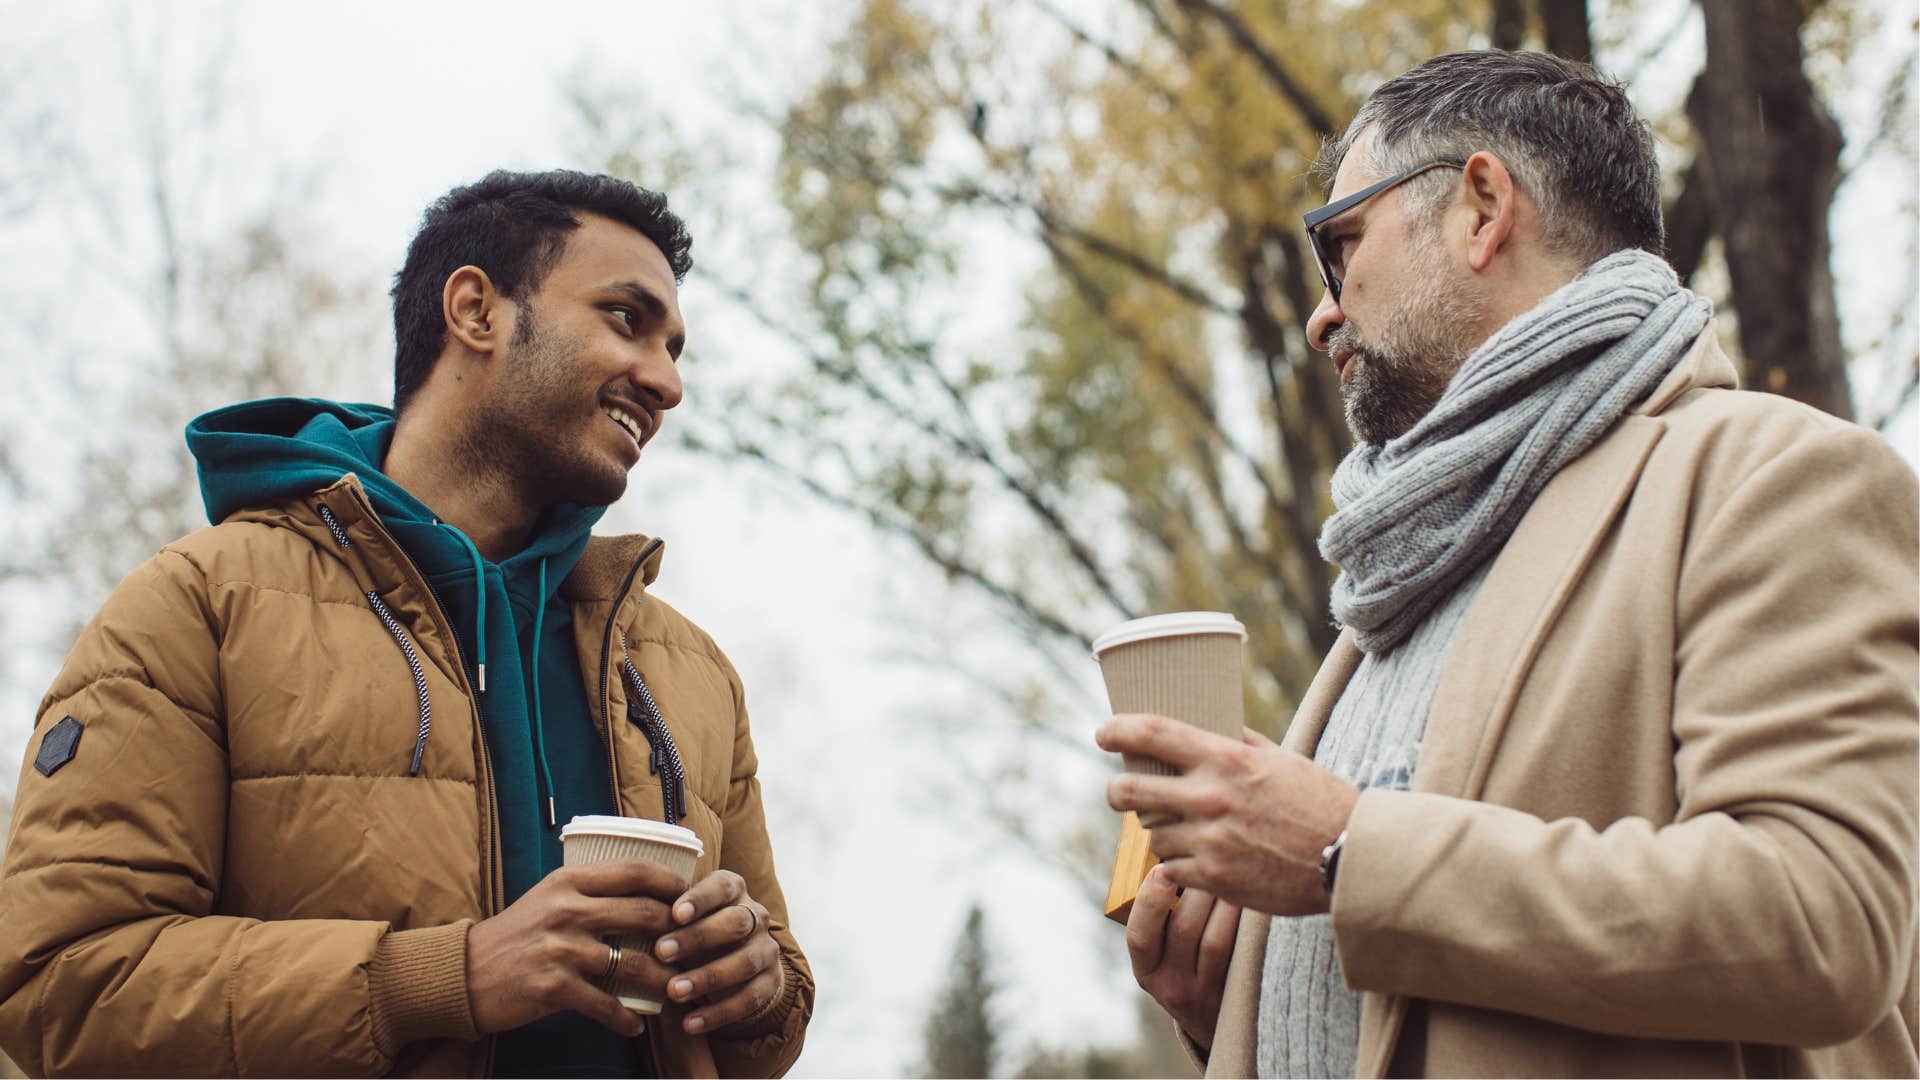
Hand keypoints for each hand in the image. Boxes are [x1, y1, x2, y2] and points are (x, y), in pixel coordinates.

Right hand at [465, 860, 686, 1036]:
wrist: (463, 974)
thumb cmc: (515, 935)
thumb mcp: (548, 897)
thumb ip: (589, 892)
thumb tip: (643, 891)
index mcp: (569, 881)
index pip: (635, 870)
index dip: (671, 883)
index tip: (692, 899)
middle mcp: (567, 909)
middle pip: (645, 913)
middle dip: (679, 934)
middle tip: (695, 949)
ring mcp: (561, 949)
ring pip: (634, 963)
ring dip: (663, 980)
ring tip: (678, 990)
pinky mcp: (554, 988)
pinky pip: (606, 1005)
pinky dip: (626, 1019)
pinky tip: (636, 1025)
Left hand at [652, 869, 782, 1034]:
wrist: (734, 968)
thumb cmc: (693, 935)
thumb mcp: (681, 921)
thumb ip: (663, 917)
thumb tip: (625, 920)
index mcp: (733, 891)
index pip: (722, 886)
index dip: (701, 898)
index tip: (675, 913)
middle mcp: (755, 916)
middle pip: (736, 922)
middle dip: (698, 937)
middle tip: (662, 952)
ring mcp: (766, 950)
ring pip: (745, 961)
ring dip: (708, 977)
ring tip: (674, 992)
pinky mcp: (771, 983)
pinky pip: (750, 999)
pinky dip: (719, 1013)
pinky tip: (690, 1023)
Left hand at [1097, 713, 1359, 916]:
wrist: (1349, 858)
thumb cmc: (1320, 801)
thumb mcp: (1280, 759)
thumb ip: (1238, 743)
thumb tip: (1210, 726)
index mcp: (1225, 759)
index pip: (1153, 733)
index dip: (1118, 730)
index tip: (1103, 732)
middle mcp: (1209, 797)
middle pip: (1129, 789)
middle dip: (1115, 790)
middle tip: (1118, 790)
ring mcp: (1208, 840)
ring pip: (1151, 834)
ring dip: (1158, 830)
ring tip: (1178, 829)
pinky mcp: (1213, 878)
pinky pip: (1171, 869)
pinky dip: (1177, 863)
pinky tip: (1193, 858)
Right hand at [1126, 864, 1239, 1052]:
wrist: (1218, 1021)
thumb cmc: (1187, 967)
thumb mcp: (1163, 953)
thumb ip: (1161, 917)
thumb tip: (1171, 859)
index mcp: (1146, 970)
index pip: (1139, 936)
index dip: (1150, 900)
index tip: (1163, 868)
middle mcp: (1170, 986)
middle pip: (1182, 929)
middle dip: (1196, 887)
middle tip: (1209, 857)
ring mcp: (1203, 993)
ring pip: (1212, 939)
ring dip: (1223, 900)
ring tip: (1231, 873)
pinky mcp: (1232, 992)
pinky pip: (1236, 950)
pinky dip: (1240, 920)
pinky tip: (1248, 899)